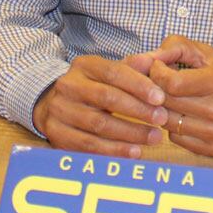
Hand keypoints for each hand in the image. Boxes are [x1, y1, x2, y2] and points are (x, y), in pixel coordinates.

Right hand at [31, 54, 168, 157]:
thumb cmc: (91, 87)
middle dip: (138, 110)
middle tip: (162, 119)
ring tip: (153, 138)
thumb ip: (131, 68)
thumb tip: (153, 61)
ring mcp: (59, 111)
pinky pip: (88, 145)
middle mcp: (68, 86)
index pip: (113, 72)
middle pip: (106, 98)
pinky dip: (114, 150)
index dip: (138, 85)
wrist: (51, 104)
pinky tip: (134, 152)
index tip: (160, 98)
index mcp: (83, 66)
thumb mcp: (108, 73)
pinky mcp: (56, 134)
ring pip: (99, 124)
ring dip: (130, 133)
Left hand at [144, 35, 212, 156]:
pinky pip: (176, 139)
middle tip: (159, 82)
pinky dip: (174, 127)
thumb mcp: (209, 53)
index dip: (157, 74)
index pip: (171, 83)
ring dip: (163, 109)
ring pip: (167, 123)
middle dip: (156, 90)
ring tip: (172, 98)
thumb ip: (178, 47)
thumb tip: (151, 57)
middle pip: (167, 103)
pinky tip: (184, 115)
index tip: (157, 68)